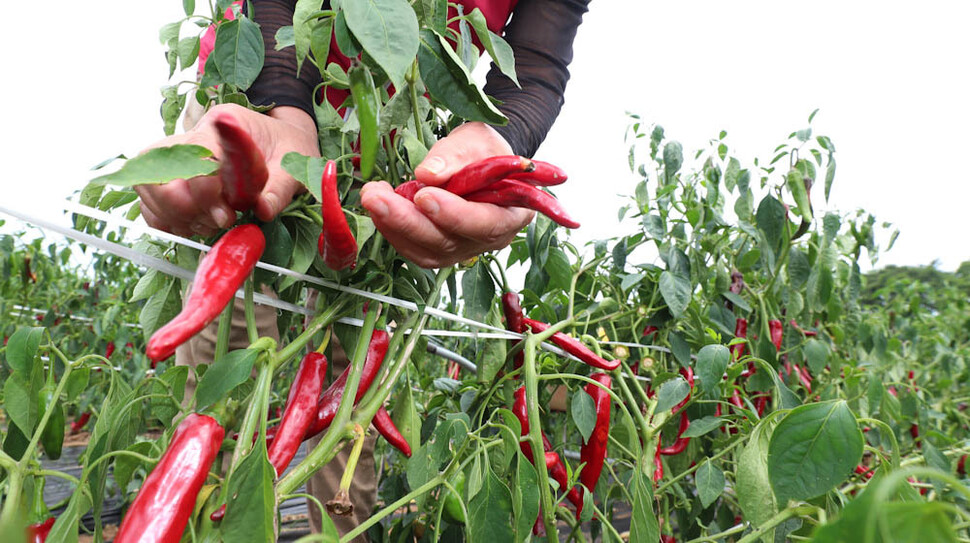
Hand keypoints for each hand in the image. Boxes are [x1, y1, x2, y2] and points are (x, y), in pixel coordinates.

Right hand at [135, 104, 318, 236]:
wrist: (280, 140)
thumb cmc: (287, 147)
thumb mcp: (293, 162)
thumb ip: (279, 187)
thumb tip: (262, 210)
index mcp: (223, 124)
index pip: (192, 153)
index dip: (202, 188)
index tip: (225, 214)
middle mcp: (190, 137)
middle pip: (157, 171)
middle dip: (184, 206)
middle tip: (220, 220)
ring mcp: (175, 158)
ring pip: (148, 188)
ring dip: (178, 217)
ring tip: (212, 223)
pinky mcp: (170, 178)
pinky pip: (149, 203)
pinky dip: (167, 221)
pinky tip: (195, 225)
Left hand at [360, 122, 534, 267]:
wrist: (480, 161)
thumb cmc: (485, 150)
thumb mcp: (477, 141)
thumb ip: (456, 156)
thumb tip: (428, 174)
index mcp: (511, 213)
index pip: (484, 223)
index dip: (453, 214)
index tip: (424, 196)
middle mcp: (490, 239)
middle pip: (448, 242)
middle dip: (408, 221)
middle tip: (376, 196)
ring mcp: (463, 248)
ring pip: (427, 251)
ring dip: (394, 227)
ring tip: (372, 197)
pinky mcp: (440, 249)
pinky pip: (415, 249)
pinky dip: (393, 231)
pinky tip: (378, 209)